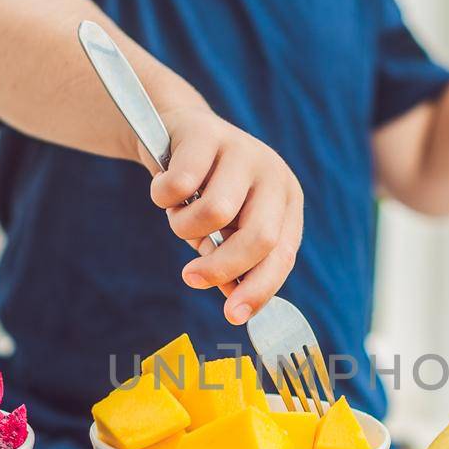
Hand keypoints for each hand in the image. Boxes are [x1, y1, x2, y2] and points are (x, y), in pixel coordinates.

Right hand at [147, 106, 303, 324]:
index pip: (281, 255)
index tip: (233, 316)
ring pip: (214, 212)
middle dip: (222, 267)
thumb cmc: (204, 191)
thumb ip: (233, 263)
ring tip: (177, 216)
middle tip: (191, 278)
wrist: (176, 132)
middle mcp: (273, 174)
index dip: (259, 289)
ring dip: (184, 227)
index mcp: (286, 202)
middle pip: (258, 237)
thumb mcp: (225, 230)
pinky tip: (162, 189)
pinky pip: (179, 186)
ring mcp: (243, 150)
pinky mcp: (207, 134)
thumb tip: (236, 301)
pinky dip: (162, 198)